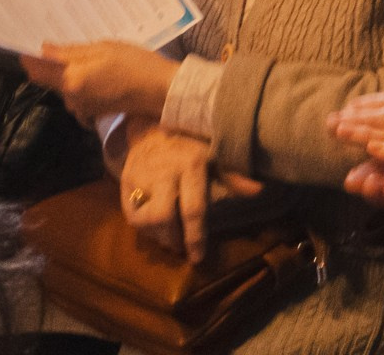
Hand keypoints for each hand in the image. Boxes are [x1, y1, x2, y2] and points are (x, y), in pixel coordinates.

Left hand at [22, 41, 179, 125]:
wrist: (160, 91)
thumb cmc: (135, 64)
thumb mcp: (104, 49)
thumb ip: (71, 52)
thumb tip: (44, 50)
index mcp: (72, 79)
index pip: (38, 70)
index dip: (28, 57)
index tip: (23, 44)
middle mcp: (71, 97)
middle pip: (49, 79)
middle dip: (49, 63)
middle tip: (60, 43)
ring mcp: (81, 107)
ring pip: (63, 87)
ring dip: (67, 73)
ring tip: (86, 55)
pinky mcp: (92, 112)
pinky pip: (76, 96)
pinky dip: (80, 84)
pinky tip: (95, 73)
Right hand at [120, 124, 262, 262]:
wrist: (152, 125)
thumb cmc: (190, 142)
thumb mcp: (214, 152)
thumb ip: (233, 174)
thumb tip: (258, 191)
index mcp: (191, 165)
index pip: (193, 208)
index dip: (195, 237)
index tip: (198, 258)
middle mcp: (164, 172)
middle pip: (163, 217)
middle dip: (174, 238)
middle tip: (182, 247)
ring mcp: (141, 178)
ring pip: (145, 220)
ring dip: (158, 236)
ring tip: (170, 239)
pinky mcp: (125, 183)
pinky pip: (131, 215)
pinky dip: (144, 228)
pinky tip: (155, 229)